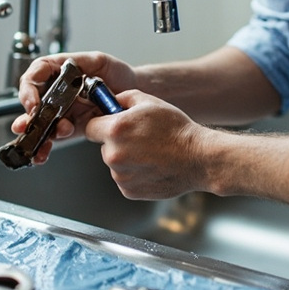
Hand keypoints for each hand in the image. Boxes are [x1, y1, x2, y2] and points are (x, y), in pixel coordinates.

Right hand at [10, 51, 137, 163]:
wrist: (134, 93)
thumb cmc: (117, 73)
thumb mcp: (98, 61)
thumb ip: (81, 63)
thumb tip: (66, 69)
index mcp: (58, 73)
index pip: (34, 76)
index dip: (28, 89)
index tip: (33, 102)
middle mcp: (56, 92)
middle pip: (32, 104)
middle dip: (26, 117)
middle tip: (28, 126)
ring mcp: (62, 111)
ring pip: (39, 124)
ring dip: (36, 134)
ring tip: (40, 142)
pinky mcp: (70, 128)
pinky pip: (53, 137)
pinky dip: (45, 147)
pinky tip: (42, 154)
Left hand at [84, 90, 208, 199]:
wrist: (198, 158)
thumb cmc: (177, 130)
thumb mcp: (150, 102)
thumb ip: (124, 98)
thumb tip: (111, 101)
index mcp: (115, 130)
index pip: (90, 128)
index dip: (100, 125)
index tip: (110, 125)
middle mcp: (113, 155)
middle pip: (103, 147)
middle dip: (116, 142)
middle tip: (140, 139)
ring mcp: (121, 176)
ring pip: (115, 164)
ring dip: (127, 159)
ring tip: (151, 153)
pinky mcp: (129, 191)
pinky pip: (125, 179)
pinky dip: (135, 174)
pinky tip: (152, 166)